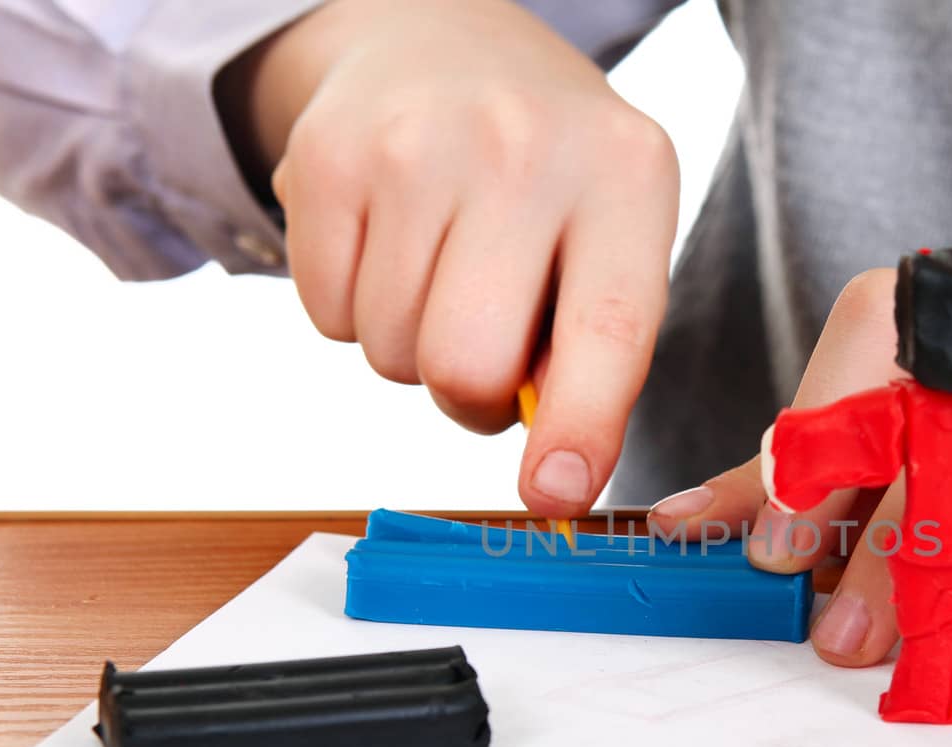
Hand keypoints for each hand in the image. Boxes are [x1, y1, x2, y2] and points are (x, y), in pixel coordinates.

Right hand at [221, 0, 679, 516]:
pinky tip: (391, 243)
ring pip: (390, 353)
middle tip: (490, 349)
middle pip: (467, 365)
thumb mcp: (612, 232)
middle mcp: (523, 148)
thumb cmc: (548, 174)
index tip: (556, 496)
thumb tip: (553, 477)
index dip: (580, 428)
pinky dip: (355, 311)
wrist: (441, 40)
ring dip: (413, 349)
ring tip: (444, 270)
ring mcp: (414, 146)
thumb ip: (598, 351)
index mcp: (625, 174)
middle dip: (472, 396)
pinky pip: (327, 318)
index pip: (607, 328)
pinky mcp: (325, 157)